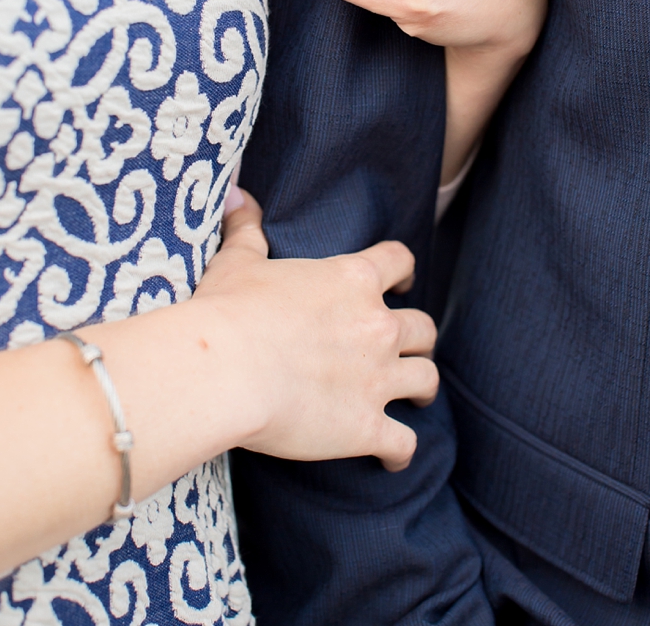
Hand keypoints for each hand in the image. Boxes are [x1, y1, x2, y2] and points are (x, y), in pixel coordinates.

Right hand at [192, 188, 439, 470]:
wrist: (223, 372)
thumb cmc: (225, 313)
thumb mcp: (236, 264)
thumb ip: (246, 230)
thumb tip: (238, 194)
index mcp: (353, 280)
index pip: (400, 262)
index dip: (404, 273)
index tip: (402, 283)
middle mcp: (378, 327)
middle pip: (423, 328)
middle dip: (418, 338)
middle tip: (406, 349)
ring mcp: (378, 378)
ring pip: (426, 380)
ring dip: (422, 387)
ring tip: (416, 396)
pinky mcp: (367, 427)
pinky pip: (404, 443)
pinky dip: (401, 451)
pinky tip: (393, 457)